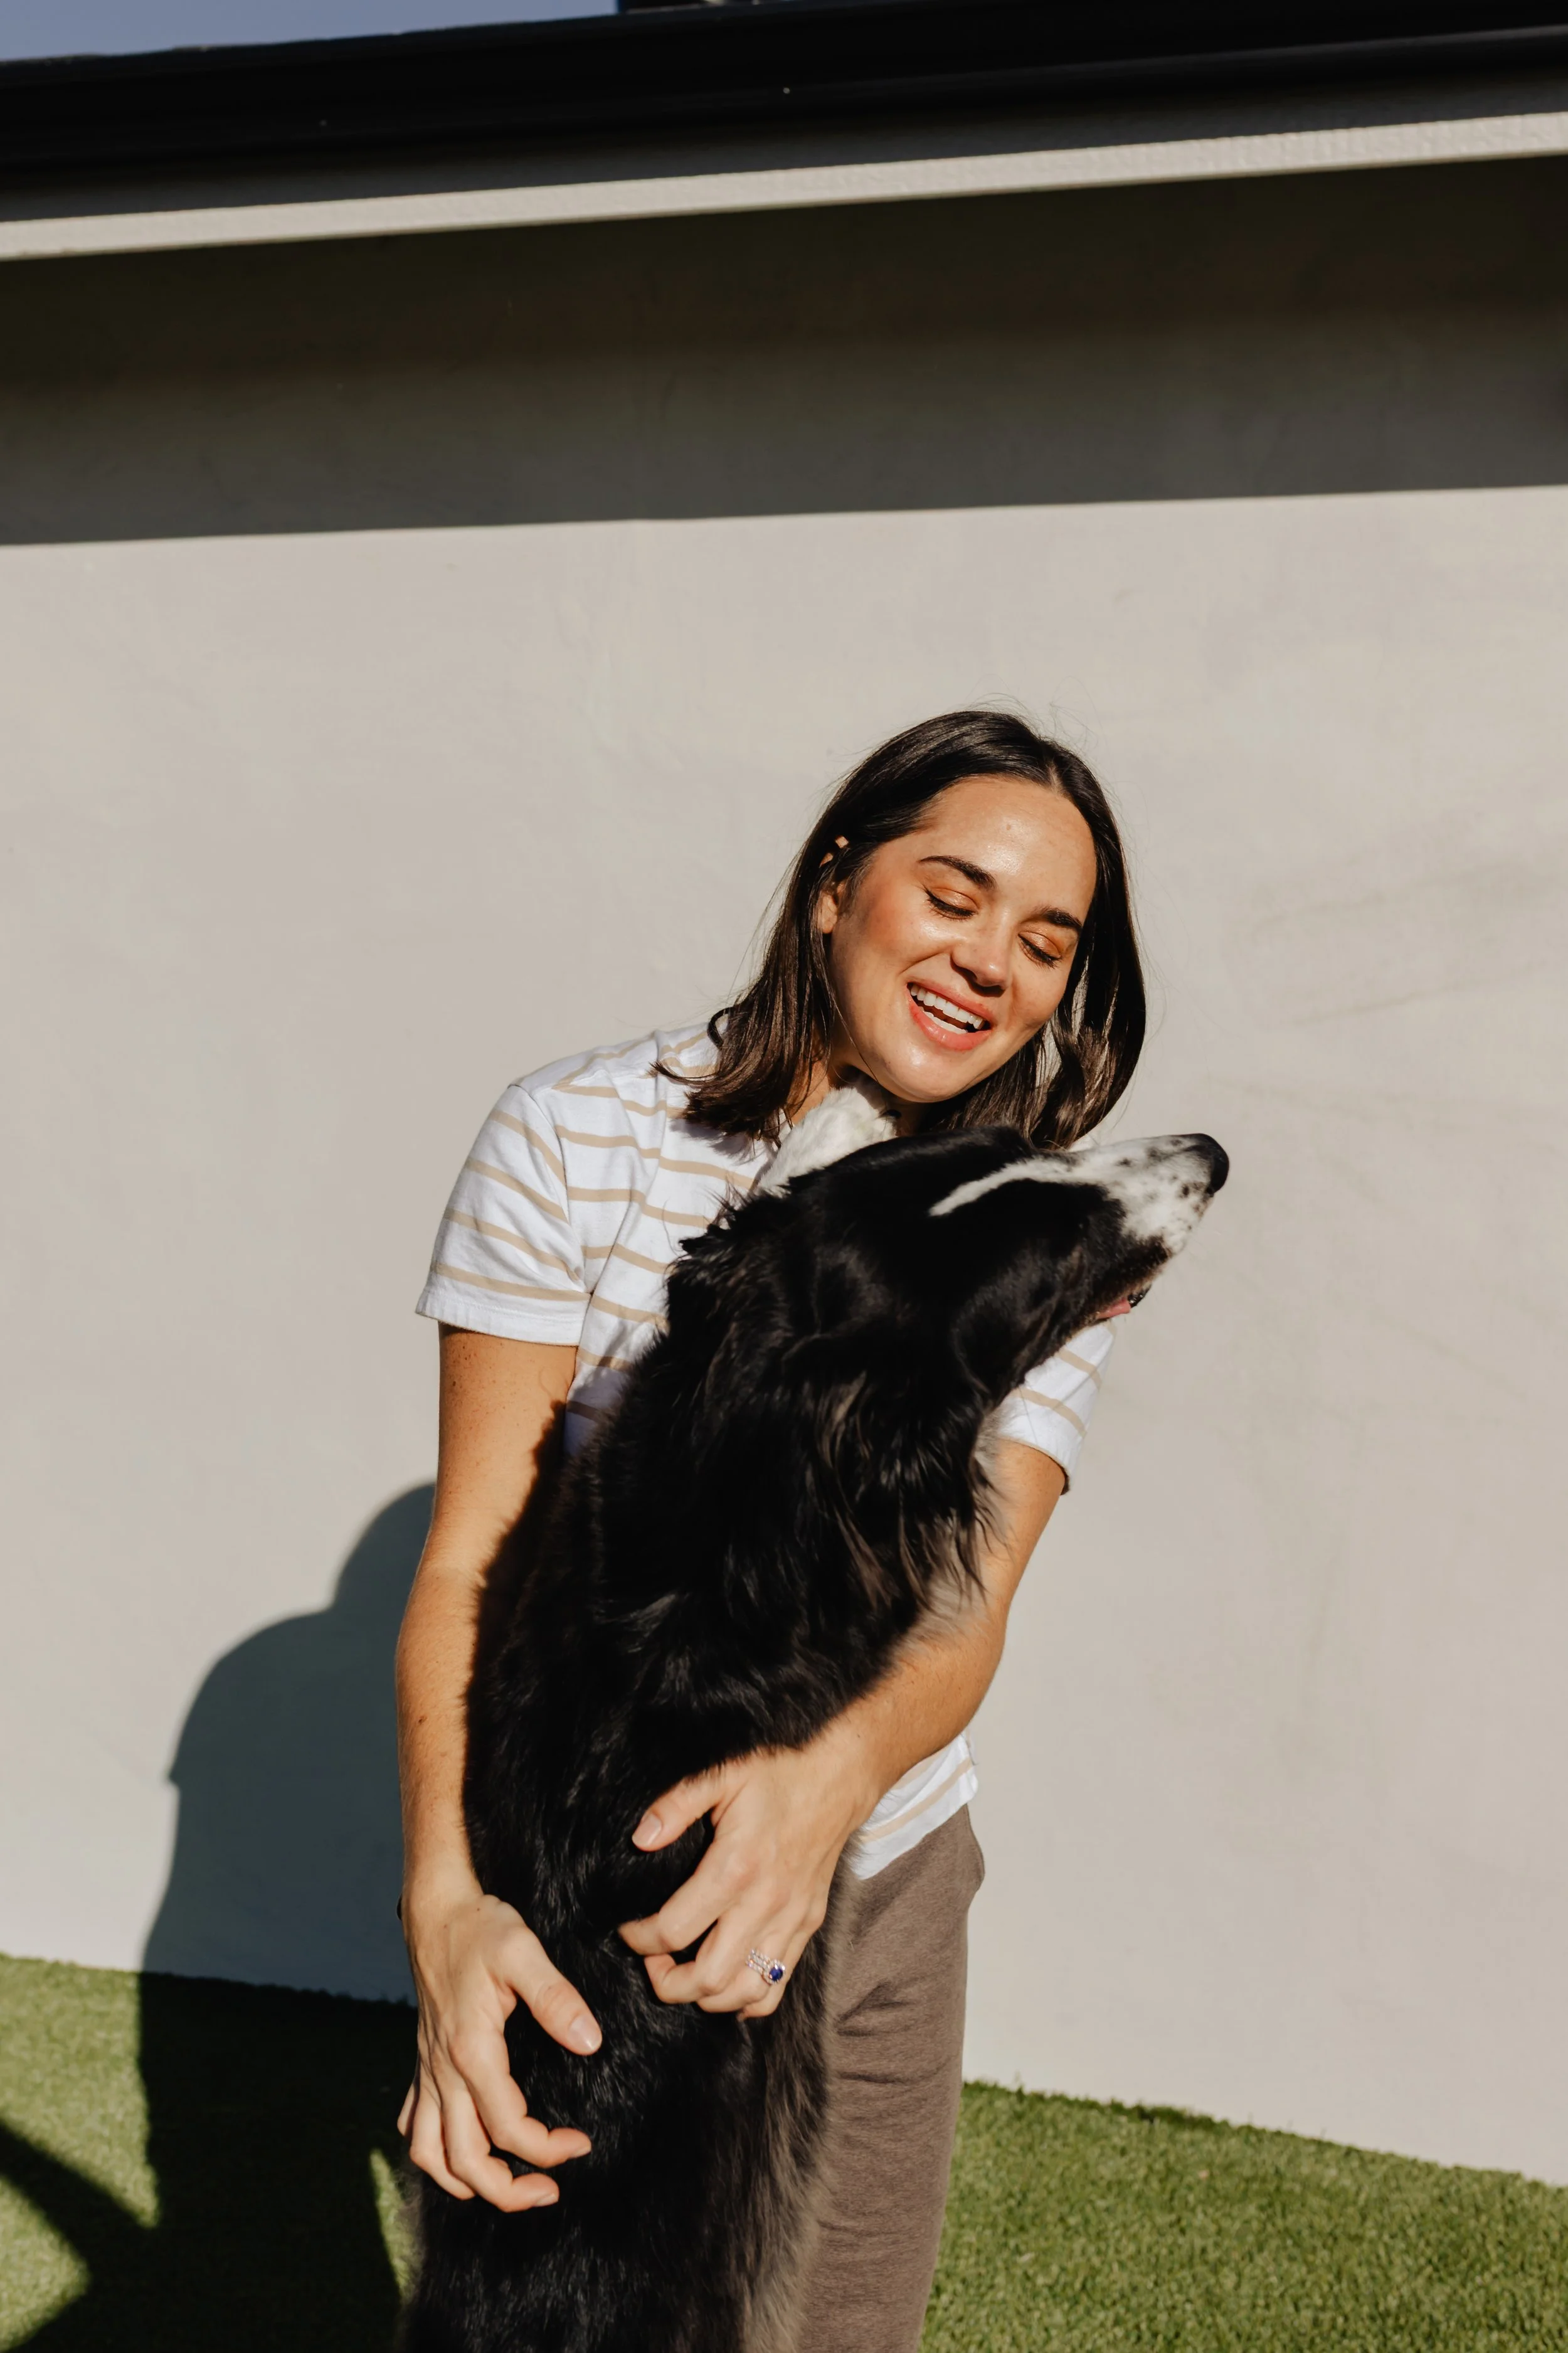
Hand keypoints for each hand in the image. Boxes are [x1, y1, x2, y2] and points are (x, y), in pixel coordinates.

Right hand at [398, 1869, 601, 2209]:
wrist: (437, 1910)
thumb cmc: (481, 1928)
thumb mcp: (523, 1951)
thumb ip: (556, 1998)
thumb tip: (589, 2042)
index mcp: (471, 2050)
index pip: (507, 2127)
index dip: (546, 2149)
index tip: (580, 2143)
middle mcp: (443, 2070)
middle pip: (465, 2160)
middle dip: (508, 2190)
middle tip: (551, 2189)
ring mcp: (428, 2070)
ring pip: (431, 2154)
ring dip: (465, 2182)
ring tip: (506, 2185)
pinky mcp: (423, 2063)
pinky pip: (416, 2127)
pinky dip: (435, 2153)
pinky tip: (462, 2150)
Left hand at [617, 1728, 875, 2018]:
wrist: (838, 1779)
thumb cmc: (777, 1775)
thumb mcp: (723, 1774)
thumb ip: (678, 1804)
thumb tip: (641, 1839)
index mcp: (736, 1868)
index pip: (676, 1930)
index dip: (641, 1940)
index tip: (628, 1930)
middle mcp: (766, 1903)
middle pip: (709, 1978)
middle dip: (667, 1982)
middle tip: (651, 1960)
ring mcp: (791, 1920)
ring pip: (745, 1993)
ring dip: (706, 1997)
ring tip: (684, 1974)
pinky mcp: (807, 1926)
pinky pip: (777, 1985)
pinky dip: (747, 1999)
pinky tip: (725, 1982)